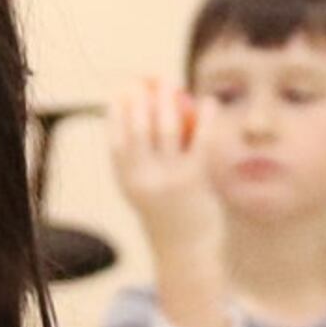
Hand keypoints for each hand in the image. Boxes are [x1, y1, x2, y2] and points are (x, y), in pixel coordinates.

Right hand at [106, 74, 221, 266]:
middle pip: (139, 128)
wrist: (187, 247)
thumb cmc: (165, 210)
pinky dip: (205, 117)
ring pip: (168, 128)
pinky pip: (200, 139)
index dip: (117, 111)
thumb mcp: (143, 188)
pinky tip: (209, 101)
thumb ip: (136, 160)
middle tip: (147, 79)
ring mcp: (169, 179)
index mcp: (126, 181)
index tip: (123, 90)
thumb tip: (137, 118)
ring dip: (169, 99)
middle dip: (141, 97)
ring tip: (171, 81)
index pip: (116, 139)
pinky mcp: (195, 179)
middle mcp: (144, 179)